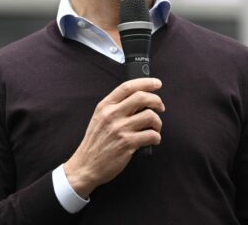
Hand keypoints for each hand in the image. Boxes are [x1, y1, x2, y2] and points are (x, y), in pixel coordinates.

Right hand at [63, 78, 164, 197]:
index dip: (145, 82)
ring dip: (158, 122)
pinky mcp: (127, 144)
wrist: (86, 165)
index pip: (127, 87)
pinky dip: (156, 137)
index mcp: (105, 106)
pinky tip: (153, 139)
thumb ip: (116, 107)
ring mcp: (119, 129)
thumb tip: (140, 98)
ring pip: (150, 116)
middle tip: (161, 107)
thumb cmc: (96, 142)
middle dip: (156, 100)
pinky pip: (151, 135)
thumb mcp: (100, 119)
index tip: (156, 83)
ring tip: (155, 128)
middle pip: (141, 97)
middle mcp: (112, 115)